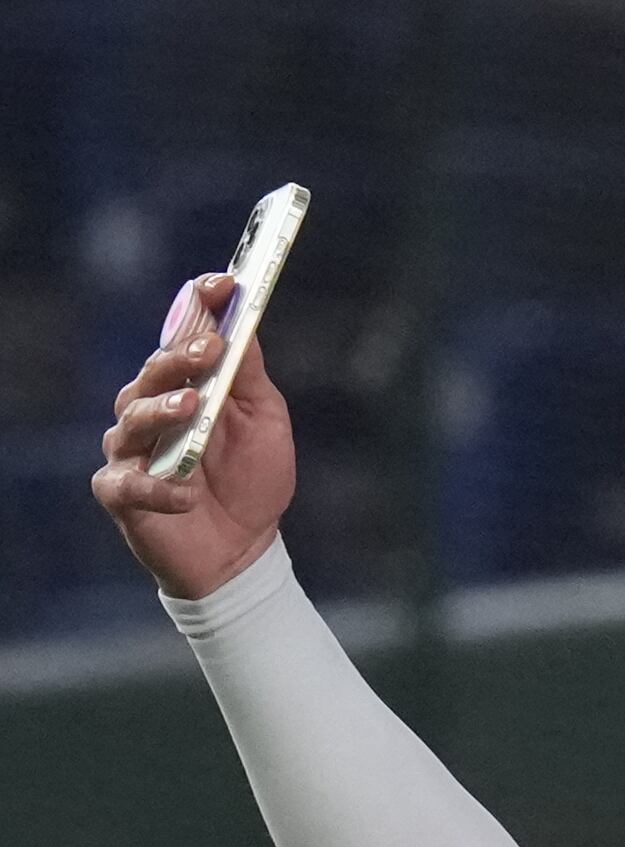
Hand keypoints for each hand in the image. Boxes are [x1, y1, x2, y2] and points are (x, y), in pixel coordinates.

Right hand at [91, 273, 297, 598]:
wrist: (244, 548)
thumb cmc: (252, 480)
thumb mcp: (265, 422)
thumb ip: (250, 377)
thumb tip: (246, 325)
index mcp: (185, 385)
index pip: (181, 336)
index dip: (198, 307)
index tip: (223, 283)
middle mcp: (150, 409)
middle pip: (153, 372)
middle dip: (179, 356)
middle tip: (209, 349)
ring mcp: (131, 450)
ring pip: (131, 418)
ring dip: (162, 410)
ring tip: (191, 408)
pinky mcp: (122, 493)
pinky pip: (128, 484)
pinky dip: (157, 488)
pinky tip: (187, 494)